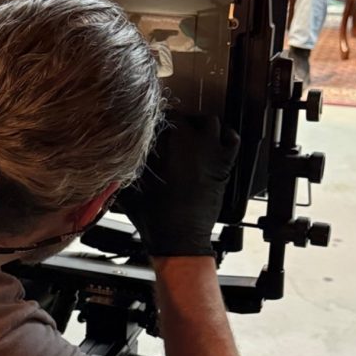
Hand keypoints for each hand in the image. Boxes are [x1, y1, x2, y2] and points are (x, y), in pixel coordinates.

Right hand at [117, 113, 239, 256]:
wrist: (180, 238)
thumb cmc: (156, 216)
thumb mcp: (132, 187)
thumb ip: (129, 163)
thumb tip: (123, 150)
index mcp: (170, 145)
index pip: (163, 116)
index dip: (155, 120)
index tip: (150, 126)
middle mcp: (194, 144)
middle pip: (187, 117)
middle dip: (177, 122)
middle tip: (168, 131)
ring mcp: (213, 153)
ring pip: (211, 123)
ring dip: (200, 125)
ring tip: (191, 134)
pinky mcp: (224, 166)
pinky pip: (232, 141)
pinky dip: (225, 136)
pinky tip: (214, 142)